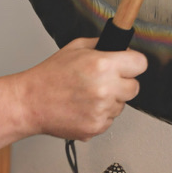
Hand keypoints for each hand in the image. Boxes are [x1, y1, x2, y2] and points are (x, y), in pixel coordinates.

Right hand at [17, 38, 146, 140]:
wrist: (30, 102)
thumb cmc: (49, 76)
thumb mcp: (75, 48)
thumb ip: (101, 45)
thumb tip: (120, 48)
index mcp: (103, 65)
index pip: (140, 64)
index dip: (133, 64)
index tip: (128, 66)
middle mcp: (105, 89)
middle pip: (135, 88)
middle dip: (122, 84)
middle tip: (103, 82)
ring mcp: (102, 110)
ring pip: (122, 105)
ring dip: (110, 101)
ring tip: (87, 95)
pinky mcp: (96, 127)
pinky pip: (109, 120)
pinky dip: (99, 115)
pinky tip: (83, 107)